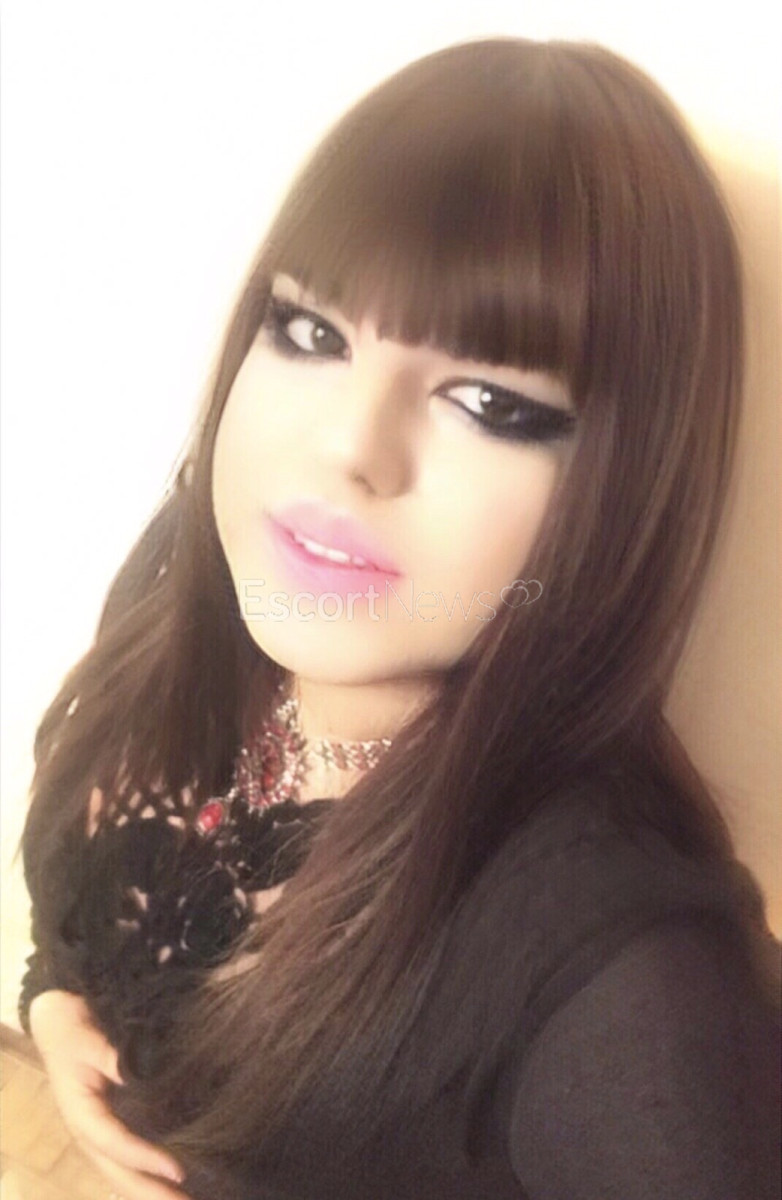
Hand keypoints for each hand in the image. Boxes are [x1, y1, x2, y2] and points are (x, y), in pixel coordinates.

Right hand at [30, 990, 190, 1198]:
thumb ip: (115, 1059)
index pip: (114, 1142)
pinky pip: (126, 1157)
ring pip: (121, 1172)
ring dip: (149, 1189)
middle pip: (118, 1171)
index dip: (144, 1159)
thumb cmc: (73, 1028)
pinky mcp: (108, 1125)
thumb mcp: (90, 1040)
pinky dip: (146, 1172)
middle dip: (149, 1192)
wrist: (57, 1020)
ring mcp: (97, 1131)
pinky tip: (170, 1181)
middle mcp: (88, 1130)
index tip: (178, 1170)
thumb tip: (141, 1076)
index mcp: (81, 1112)